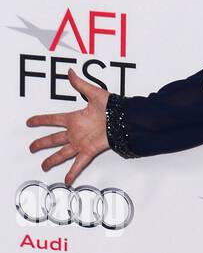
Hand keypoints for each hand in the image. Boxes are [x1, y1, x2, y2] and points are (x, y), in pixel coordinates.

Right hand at [26, 68, 111, 186]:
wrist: (124, 119)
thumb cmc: (112, 107)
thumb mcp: (94, 93)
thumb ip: (80, 84)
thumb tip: (70, 72)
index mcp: (74, 118)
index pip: (52, 119)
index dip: (40, 120)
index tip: (30, 122)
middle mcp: (75, 132)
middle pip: (53, 139)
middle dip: (41, 144)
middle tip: (32, 148)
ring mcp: (81, 143)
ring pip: (62, 153)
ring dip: (52, 160)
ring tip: (43, 166)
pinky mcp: (89, 150)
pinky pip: (79, 163)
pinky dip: (73, 172)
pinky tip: (67, 180)